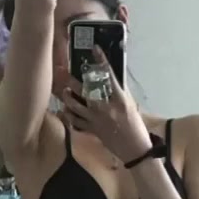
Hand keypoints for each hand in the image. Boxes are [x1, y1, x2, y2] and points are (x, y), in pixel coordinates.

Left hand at [62, 48, 151, 164]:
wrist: (134, 149)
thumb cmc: (135, 126)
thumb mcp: (130, 105)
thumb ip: (119, 92)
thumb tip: (110, 78)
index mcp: (119, 99)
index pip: (109, 75)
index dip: (101, 60)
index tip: (95, 49)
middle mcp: (105, 108)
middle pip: (85, 90)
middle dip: (72, 80)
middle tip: (63, 71)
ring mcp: (96, 120)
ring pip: (76, 106)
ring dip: (67, 97)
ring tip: (65, 91)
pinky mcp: (92, 130)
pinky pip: (76, 122)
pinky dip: (69, 116)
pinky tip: (66, 110)